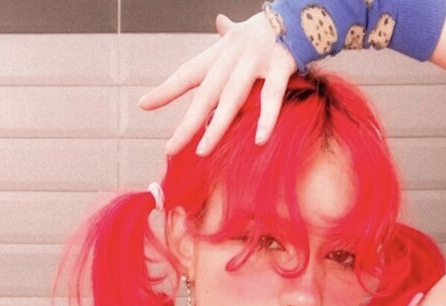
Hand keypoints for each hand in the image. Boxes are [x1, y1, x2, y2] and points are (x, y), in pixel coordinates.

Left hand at [139, 12, 295, 156]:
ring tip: (202, 151)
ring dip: (216, 126)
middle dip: (187, 123)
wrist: (301, 10)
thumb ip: (229, 32)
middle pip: (205, 94)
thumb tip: (219, 21)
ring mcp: (255, 61)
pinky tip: (259, 140)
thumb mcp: (244, 29)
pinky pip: (272, 96)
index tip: (144, 105)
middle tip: (171, 148)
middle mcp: (232, 56)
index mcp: (221, 52)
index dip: (166, 90)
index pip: (188, 72)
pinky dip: (266, 119)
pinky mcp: (280, 66)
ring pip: (231, 98)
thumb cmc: (271, 27)